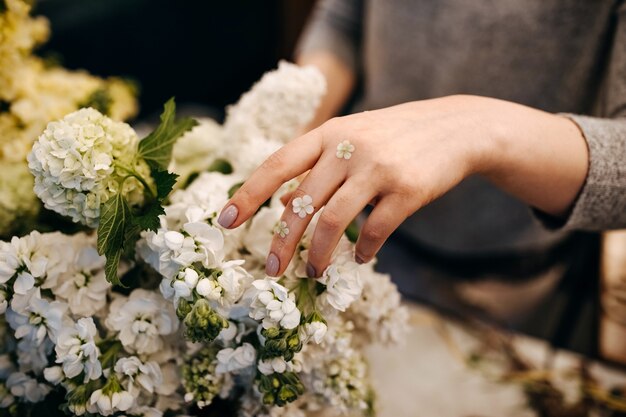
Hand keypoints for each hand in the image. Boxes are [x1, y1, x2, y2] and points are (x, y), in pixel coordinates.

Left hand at [217, 95, 587, 276]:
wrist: (455, 127)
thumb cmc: (394, 136)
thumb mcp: (353, 137)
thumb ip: (319, 166)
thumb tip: (284, 206)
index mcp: (329, 133)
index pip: (277, 165)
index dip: (249, 194)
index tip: (225, 221)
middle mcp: (349, 148)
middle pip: (302, 203)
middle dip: (282, 241)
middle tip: (272, 268)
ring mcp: (379, 168)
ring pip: (334, 222)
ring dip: (320, 254)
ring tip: (316, 272)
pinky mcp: (407, 190)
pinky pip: (375, 230)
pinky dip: (364, 250)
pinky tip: (361, 258)